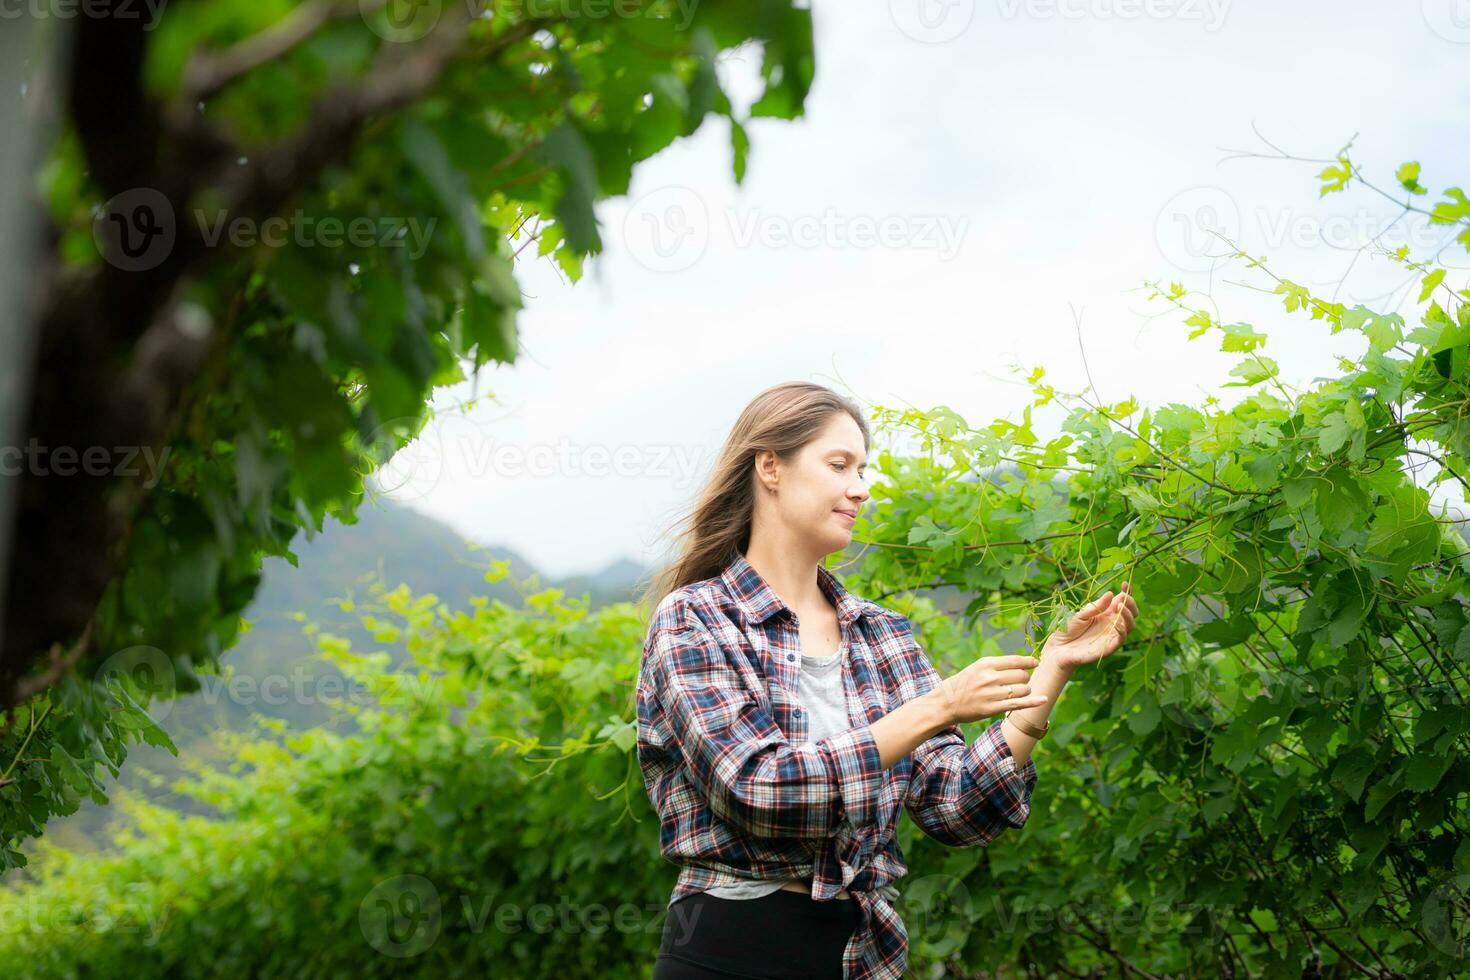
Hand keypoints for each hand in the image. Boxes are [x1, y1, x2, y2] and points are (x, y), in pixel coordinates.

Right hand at [934, 654, 1048, 725]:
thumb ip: (997, 665)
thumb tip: (1023, 663)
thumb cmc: (963, 684)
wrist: (945, 703)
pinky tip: (1044, 699)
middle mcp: (989, 677)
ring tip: (1018, 692)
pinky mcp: (993, 709)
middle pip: (1021, 675)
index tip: (1036, 663)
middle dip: (1025, 678)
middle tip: (1020, 682)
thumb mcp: (977, 668)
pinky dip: (1033, 702)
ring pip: (1022, 690)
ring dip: (1025, 691)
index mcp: (985, 664)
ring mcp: (991, 694)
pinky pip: (1018, 704)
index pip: (1015, 660)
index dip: (1028, 661)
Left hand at [1043, 582, 1137, 671]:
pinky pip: (1121, 639)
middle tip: (1124, 596)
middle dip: (1131, 603)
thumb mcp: (1080, 614)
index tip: (1124, 583)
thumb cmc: (1067, 629)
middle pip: (1130, 613)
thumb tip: (1111, 594)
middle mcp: (1111, 624)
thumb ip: (1096, 606)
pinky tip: (1117, 623)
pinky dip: (1122, 631)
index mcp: (1105, 613)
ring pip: (1130, 625)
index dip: (1126, 592)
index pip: (1121, 602)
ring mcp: (1111, 635)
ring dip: (1128, 615)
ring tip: (1119, 606)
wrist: (1057, 648)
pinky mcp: (1109, 647)